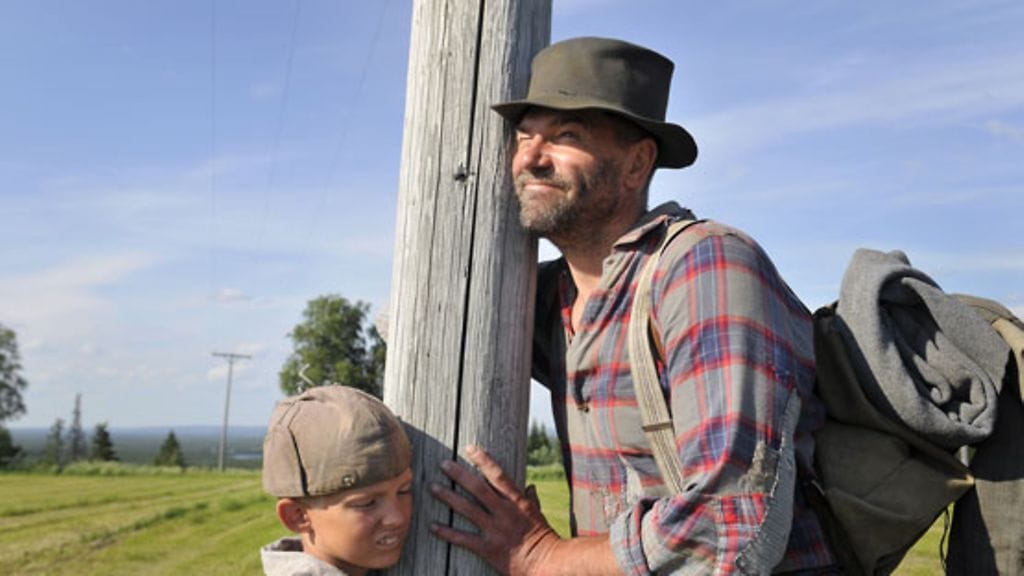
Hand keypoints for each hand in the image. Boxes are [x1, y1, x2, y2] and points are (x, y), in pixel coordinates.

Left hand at [430, 445, 561, 575]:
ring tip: (433, 487)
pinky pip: (463, 539)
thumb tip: (531, 486)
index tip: (469, 448)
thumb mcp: (539, 515)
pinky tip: (433, 526)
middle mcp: (505, 513)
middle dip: (459, 474)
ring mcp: (496, 530)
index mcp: (518, 502)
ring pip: (467, 509)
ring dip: (449, 497)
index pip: (498, 475)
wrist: (547, 565)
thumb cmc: (544, 539)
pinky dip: (447, 532)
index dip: (483, 460)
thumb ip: (532, 500)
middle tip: (444, 464)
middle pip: (478, 488)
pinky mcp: (488, 549)